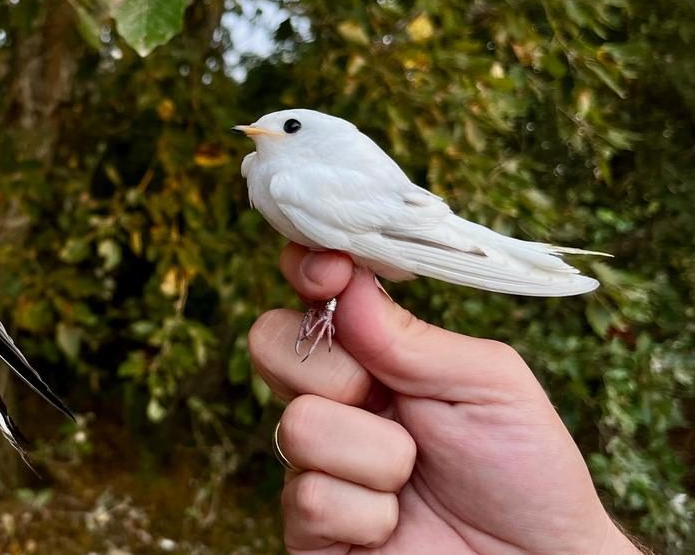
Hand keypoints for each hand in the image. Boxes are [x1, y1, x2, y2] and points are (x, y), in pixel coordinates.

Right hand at [249, 243, 640, 553]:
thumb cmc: (525, 472)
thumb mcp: (489, 383)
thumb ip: (413, 337)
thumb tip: (346, 284)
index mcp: (373, 353)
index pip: (310, 292)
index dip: (307, 270)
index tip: (329, 272)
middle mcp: (334, 400)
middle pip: (271, 342)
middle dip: (337, 372)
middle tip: (389, 401)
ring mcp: (316, 461)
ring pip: (298, 425)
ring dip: (375, 458)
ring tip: (411, 479)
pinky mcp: (309, 527)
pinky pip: (310, 498)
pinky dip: (369, 515)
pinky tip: (393, 526)